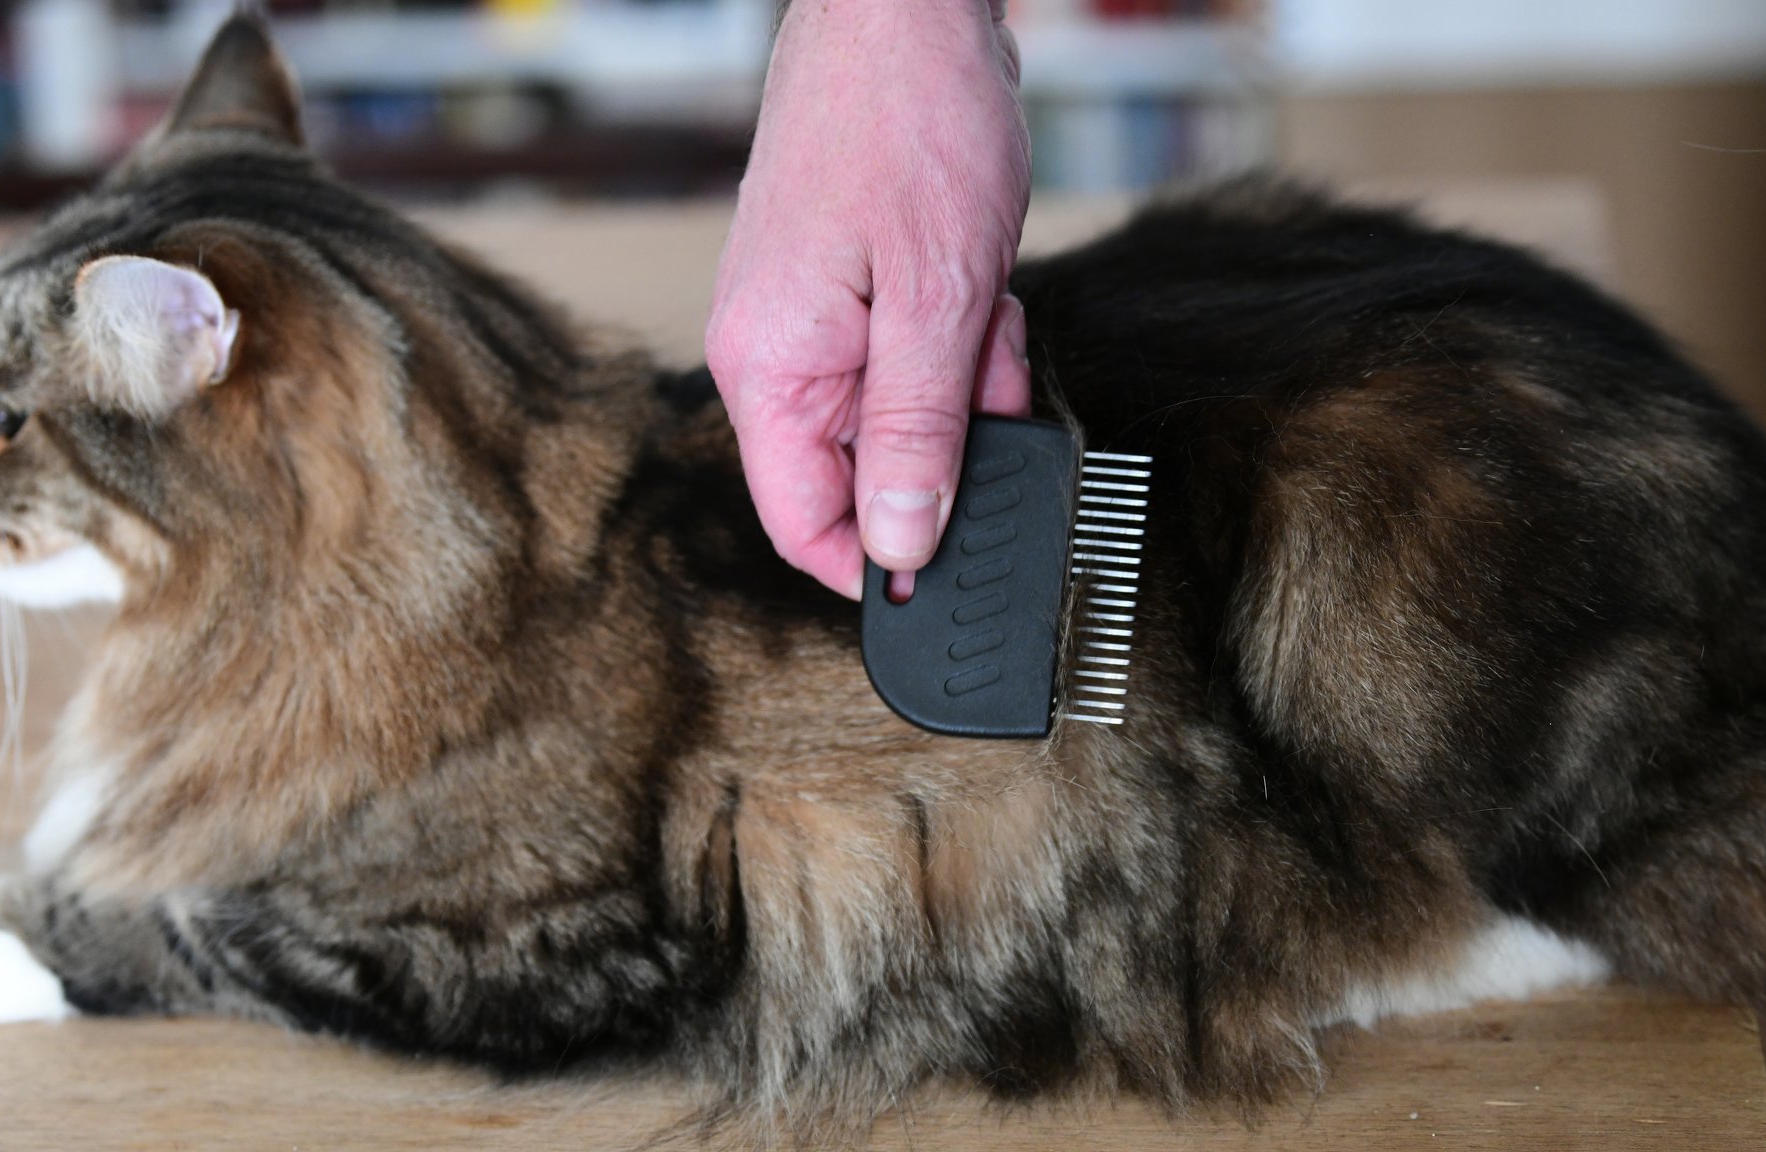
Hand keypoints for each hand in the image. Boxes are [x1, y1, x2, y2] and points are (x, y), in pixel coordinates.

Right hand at [706, 0, 1031, 598]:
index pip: (804, 524)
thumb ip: (921, 435)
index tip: (952, 572)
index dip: (877, 567)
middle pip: (861, 470)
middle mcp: (775, 354)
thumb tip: (902, 548)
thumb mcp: (939, 302)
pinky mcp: (846, 292)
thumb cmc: (910, 126)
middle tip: (994, 383)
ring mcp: (809, 321)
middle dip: (949, 446)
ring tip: (989, 313)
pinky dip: (961, 343)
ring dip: (964, 387)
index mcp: (771, 369)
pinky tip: (985, 292)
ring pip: (898, 415)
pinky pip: (910, 361)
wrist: (904, 9)